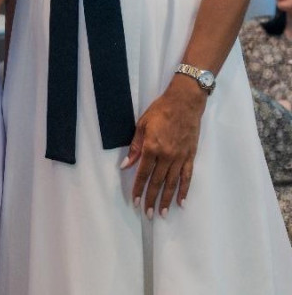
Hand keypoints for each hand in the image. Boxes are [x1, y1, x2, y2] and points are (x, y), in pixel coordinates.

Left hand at [121, 76, 206, 217]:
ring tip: (161, 213)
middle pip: (157, 182)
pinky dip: (184, 191)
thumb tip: (125, 165)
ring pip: (172, 183)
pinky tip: (181, 202)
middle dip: (151, 199)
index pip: (143, 173)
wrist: (184, 102)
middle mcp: (166, 156)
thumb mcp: (141, 125)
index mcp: (151, 147)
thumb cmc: (160, 111)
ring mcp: (180, 157)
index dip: (138, 189)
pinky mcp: (190, 156)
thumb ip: (135, 147)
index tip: (135, 202)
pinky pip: (187, 177)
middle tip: (147, 214)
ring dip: (166, 199)